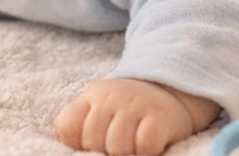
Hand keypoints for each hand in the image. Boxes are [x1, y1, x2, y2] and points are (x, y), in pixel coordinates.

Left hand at [53, 78, 219, 154]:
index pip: (67, 126)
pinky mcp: (160, 117)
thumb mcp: (100, 109)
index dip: (77, 142)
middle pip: (92, 141)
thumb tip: (71, 149)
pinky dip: (147, 152)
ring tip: (133, 147)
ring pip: (117, 147)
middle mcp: (111, 97)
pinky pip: (145, 146)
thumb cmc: (128, 110)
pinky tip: (149, 146)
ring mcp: (136, 105)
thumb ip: (82, 125)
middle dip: (103, 151)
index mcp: (92, 96)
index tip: (90, 144)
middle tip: (117, 146)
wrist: (171, 90)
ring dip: (126, 154)